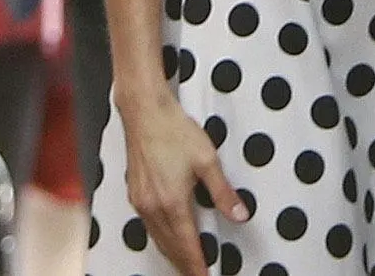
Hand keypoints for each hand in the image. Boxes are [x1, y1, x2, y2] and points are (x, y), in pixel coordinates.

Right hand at [120, 95, 246, 275]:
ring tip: (184, 263)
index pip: (187, 244)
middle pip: (170, 246)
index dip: (197, 263)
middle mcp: (152, 207)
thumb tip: (240, 214)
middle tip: (196, 274)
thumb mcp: (208, 160)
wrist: (145, 114)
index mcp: (172, 202)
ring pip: (157, 238)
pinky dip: (159, 238)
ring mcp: (140, 202)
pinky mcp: (134, 193)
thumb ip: (224, 192)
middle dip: (184, 263)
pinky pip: (148, 226)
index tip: (204, 275)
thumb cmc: (175, 132)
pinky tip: (166, 237)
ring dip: (171, 253)